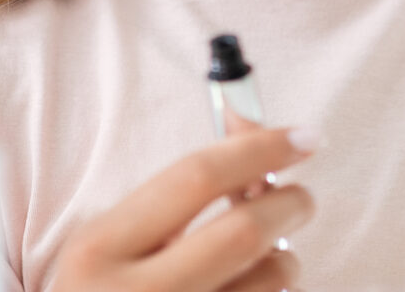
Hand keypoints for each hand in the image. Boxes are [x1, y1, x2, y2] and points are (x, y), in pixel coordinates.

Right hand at [54, 127, 316, 291]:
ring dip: (285, 261)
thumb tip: (252, 129)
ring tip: (266, 261)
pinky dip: (271, 291)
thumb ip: (181, 190)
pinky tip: (250, 289)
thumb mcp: (115, 238)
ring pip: (270, 281)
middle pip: (244, 232)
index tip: (304, 136)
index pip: (197, 178)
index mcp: (100, 249)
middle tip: (300, 199)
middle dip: (289, 204)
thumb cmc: (105, 291)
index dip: (260, 149)